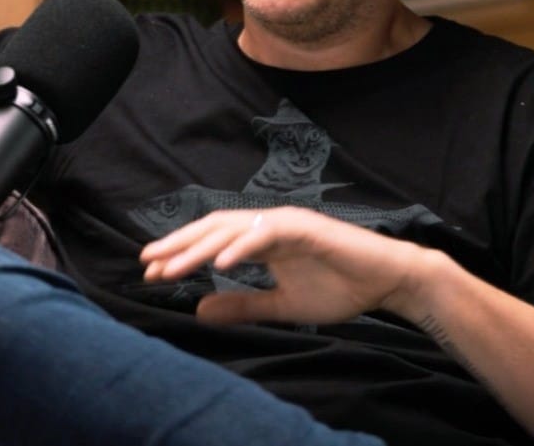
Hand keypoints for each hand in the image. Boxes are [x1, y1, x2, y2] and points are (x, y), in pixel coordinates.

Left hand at [141, 206, 428, 325]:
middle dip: (179, 245)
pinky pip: (266, 234)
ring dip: (200, 247)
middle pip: (214, 229)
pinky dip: (241, 247)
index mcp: (262, 239)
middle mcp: (269, 224)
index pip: (213, 241)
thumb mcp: (281, 305)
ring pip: (233, 229)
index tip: (152, 273)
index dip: (182, 254)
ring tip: (171, 266)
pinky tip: (218, 263)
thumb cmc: (339, 288)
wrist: (386, 281)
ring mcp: (287, 222)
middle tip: (147, 263)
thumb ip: (243, 305)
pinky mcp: (306, 227)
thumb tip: (199, 310)